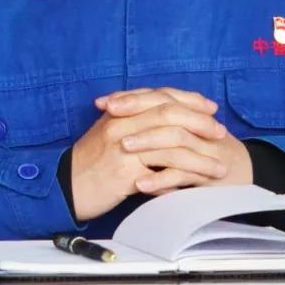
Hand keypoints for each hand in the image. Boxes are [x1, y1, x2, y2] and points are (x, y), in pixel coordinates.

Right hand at [71, 93, 228, 220]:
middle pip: (169, 113)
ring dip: (200, 155)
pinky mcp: (126, 171)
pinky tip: (199, 182)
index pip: (160, 96)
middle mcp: (122, 123)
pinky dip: (186, 175)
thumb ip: (133, 123)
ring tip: (219, 165)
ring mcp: (123, 146)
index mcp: (120, 111)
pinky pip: (164, 170)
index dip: (188, 100)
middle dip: (200, 122)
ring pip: (172, 142)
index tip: (210, 107)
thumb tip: (164, 119)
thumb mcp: (108, 134)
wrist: (64, 188)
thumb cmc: (89, 164)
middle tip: (220, 132)